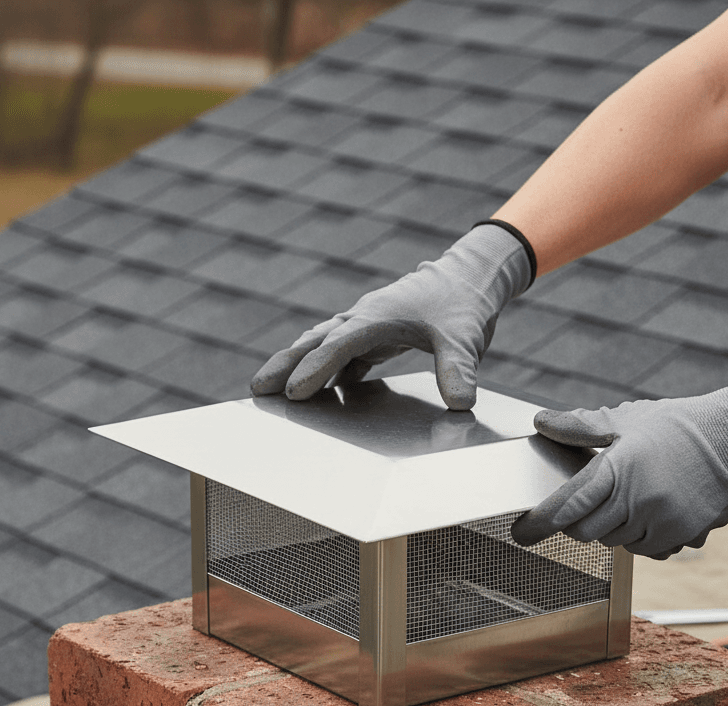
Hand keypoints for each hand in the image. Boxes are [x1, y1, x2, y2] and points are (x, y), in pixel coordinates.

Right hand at [250, 223, 530, 410]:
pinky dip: (324, 372)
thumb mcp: (464, 340)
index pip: (338, 345)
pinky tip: (318, 394)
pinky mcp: (373, 336)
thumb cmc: (462, 305)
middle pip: (314, 342)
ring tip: (271, 391)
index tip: (294, 392)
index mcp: (376, 316)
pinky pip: (340, 356)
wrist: (470, 278)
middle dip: (284, 365)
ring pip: (321, 346)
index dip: (315, 369)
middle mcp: (362, 318)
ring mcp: (365, 326)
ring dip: (297, 367)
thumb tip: (460, 404)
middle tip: (257, 389)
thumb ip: (459, 371)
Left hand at [510, 377, 727, 558]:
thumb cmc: (678, 426)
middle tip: (580, 506)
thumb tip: (542, 423)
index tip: (521, 532)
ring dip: (611, 528)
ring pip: (616, 543)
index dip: (539, 523)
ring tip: (625, 498)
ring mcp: (662, 523)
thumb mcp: (626, 419)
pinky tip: (650, 511)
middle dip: (575, 523)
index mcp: (618, 470)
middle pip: (585, 532)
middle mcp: (638, 502)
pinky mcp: (684, 538)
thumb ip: (580, 427)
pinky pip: (647, 550)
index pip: (566, 506)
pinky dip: (640, 538)